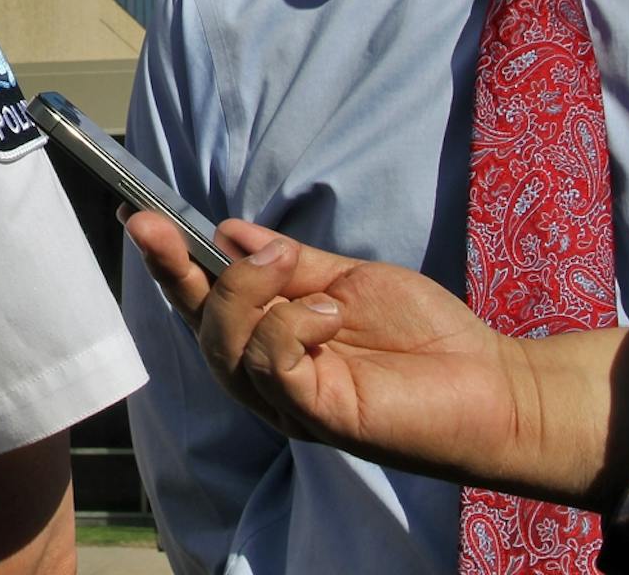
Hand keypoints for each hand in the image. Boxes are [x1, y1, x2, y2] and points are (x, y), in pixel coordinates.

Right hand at [123, 213, 628, 508]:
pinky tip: (328, 313)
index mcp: (269, 336)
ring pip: (224, 342)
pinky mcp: (312, 414)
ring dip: (246, 291)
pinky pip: (271, 364)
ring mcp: (285, 398)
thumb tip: (229, 231)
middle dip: (176, 268)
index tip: (137, 215)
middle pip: (198, 321)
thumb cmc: (423, 334)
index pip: (204, 298)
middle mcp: (266, 371)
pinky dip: (291, 326)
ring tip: (289, 264)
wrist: (491, 382)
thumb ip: (290, 260)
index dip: (169, 260)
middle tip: (163, 225)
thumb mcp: (347, 279)